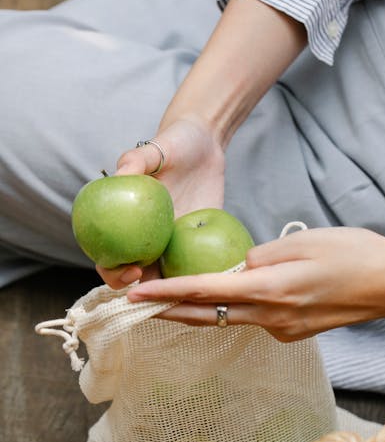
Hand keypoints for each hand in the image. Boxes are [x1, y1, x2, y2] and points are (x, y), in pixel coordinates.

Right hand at [97, 115, 224, 288]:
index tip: (133, 270)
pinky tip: (217, 285)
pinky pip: (198, 264)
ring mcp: (175, 243)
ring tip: (192, 299)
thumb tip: (120, 174)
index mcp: (128, 223)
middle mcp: (148, 238)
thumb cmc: (175, 142)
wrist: (205, 143)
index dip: (113, 272)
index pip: (109, 257)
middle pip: (139, 278)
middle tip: (164, 291)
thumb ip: (137, 160)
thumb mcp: (158, 147)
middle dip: (146, 294)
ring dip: (177, 293)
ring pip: (170, 278)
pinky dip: (204, 277)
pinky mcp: (199, 241)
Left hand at [126, 227, 384, 341]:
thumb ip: (261, 256)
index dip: (166, 295)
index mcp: (272, 290)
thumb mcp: (303, 241)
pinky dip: (234, 310)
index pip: (206, 292)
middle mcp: (273, 318)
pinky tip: (226, 298)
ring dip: (198, 312)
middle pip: (210, 316)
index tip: (134, 296)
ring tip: (166, 302)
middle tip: (134, 306)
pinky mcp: (294, 333)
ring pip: (230, 320)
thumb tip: (237, 268)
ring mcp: (284, 331)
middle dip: (169, 312)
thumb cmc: (355, 253)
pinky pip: (254, 320)